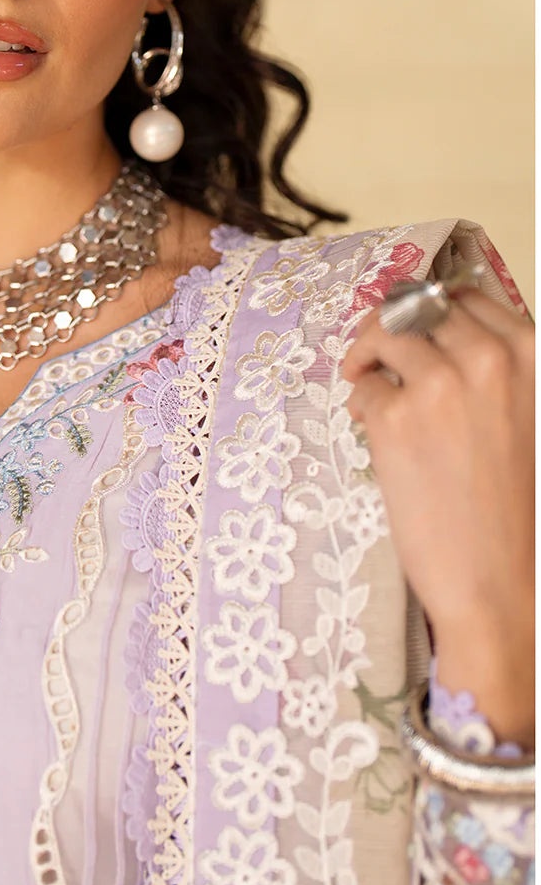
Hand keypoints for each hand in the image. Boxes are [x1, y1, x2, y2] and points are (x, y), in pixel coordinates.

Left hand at [342, 285, 534, 747]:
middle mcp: (489, 358)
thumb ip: (499, 374)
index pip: (467, 297)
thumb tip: (441, 333)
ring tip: (364, 380)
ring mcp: (440, 384)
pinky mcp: (395, 417)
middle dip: (391, 322)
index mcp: (533, 354)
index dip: (431, 310)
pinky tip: (373, 429)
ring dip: (367, 354)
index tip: (415, 328)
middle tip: (376, 350)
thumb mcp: (531, 422)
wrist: (504, 587)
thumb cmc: (522, 511)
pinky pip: (362, 387)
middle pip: (418, 306)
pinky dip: (361, 403)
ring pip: (383, 334)